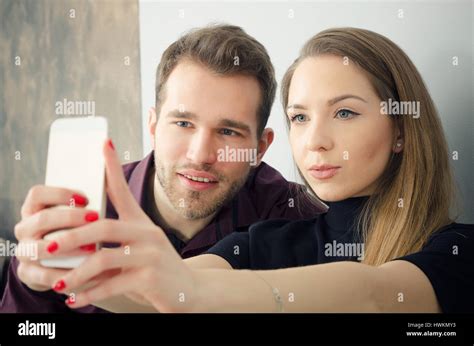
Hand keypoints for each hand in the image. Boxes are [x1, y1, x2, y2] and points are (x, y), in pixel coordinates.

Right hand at [14, 184, 94, 291]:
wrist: (66, 263)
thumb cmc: (77, 229)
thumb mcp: (80, 212)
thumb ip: (87, 197)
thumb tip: (108, 161)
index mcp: (34, 208)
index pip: (37, 193)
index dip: (60, 194)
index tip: (86, 198)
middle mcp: (25, 228)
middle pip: (41, 219)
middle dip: (70, 219)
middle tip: (96, 218)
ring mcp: (24, 251)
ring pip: (39, 248)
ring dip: (67, 247)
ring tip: (93, 247)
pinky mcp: (28, 273)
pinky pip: (43, 274)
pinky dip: (65, 273)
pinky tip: (86, 270)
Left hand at [45, 139, 197, 311]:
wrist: (189, 291)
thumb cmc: (157, 268)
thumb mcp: (139, 246)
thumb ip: (116, 237)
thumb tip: (82, 230)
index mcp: (141, 223)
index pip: (124, 190)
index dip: (112, 166)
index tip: (104, 142)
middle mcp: (148, 233)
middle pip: (103, 226)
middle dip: (70, 236)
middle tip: (47, 245)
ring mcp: (151, 255)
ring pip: (104, 258)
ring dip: (76, 273)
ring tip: (58, 283)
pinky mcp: (151, 278)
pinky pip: (112, 284)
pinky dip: (89, 293)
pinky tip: (74, 299)